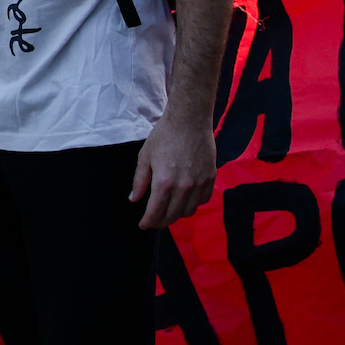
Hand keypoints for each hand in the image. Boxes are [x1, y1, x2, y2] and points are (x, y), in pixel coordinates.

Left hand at [130, 108, 217, 229]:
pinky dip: (194, 203)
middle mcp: (183, 187)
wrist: (190, 120)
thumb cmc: (164, 136)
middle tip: (155, 220)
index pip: (155, 212)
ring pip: (189, 211)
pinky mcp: (211, 178)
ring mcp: (199, 183)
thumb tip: (134, 199)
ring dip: (178, 214)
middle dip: (161, 222)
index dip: (148, 222)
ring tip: (170, 209)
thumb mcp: (145, 156)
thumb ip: (140, 181)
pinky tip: (186, 198)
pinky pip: (203, 200)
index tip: (143, 225)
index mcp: (164, 182)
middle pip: (172, 216)